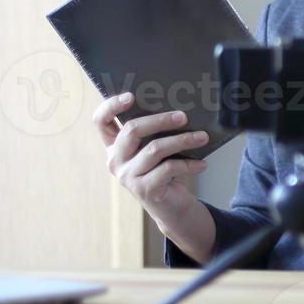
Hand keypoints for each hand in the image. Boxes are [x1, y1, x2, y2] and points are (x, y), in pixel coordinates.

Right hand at [95, 92, 208, 225]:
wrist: (172, 207)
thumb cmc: (165, 171)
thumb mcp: (156, 149)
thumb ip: (156, 132)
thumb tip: (178, 109)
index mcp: (114, 146)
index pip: (100, 121)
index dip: (111, 106)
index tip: (131, 96)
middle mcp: (115, 160)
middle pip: (132, 130)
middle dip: (161, 120)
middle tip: (184, 116)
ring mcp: (127, 176)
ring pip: (155, 149)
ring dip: (183, 140)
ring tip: (202, 137)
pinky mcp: (144, 190)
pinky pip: (169, 168)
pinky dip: (189, 164)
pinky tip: (202, 163)